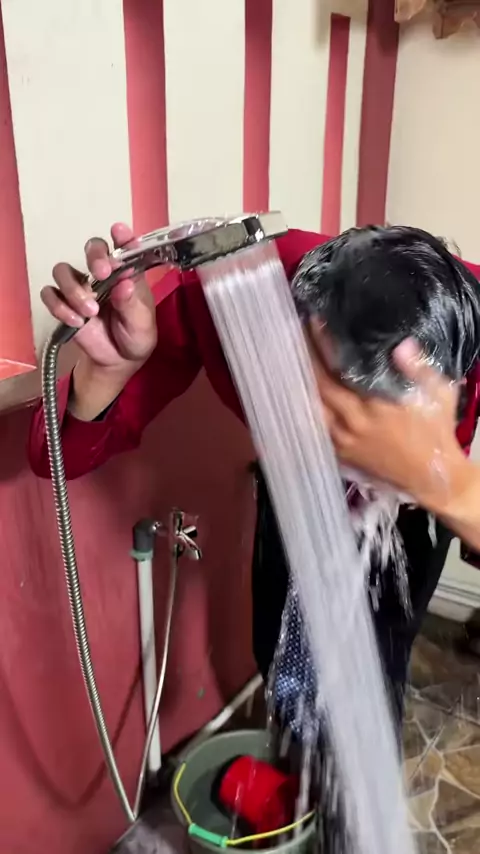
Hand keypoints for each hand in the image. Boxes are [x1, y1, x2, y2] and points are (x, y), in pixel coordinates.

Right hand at [41, 223, 157, 371]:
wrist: (119, 361)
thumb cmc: (136, 336)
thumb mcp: (142, 323)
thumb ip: (132, 303)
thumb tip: (124, 283)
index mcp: (127, 273)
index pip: (124, 248)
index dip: (122, 237)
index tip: (120, 231)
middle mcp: (103, 274)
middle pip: (91, 248)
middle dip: (95, 256)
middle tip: (102, 272)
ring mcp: (81, 287)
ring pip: (63, 271)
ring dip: (74, 289)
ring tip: (90, 311)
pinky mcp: (64, 304)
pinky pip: (50, 295)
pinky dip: (59, 307)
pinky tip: (76, 321)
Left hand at [311, 333, 469, 511]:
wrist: (431, 475)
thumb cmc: (436, 431)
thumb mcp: (438, 396)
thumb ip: (418, 369)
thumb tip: (402, 345)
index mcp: (376, 405)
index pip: (341, 369)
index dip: (324, 345)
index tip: (313, 323)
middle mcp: (354, 422)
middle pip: (319, 385)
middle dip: (306, 358)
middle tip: (296, 335)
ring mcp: (344, 439)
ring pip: (312, 407)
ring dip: (300, 383)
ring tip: (290, 360)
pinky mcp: (341, 453)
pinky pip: (315, 427)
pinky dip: (305, 410)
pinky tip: (296, 394)